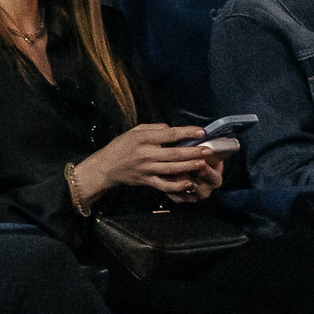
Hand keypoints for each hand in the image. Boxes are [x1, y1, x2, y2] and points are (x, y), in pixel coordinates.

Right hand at [78, 123, 222, 197]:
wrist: (106, 167)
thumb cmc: (121, 146)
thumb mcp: (134, 131)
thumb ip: (154, 128)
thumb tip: (172, 130)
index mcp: (143, 138)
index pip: (169, 134)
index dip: (186, 133)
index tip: (201, 132)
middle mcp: (145, 154)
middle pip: (173, 153)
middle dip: (193, 152)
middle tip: (208, 150)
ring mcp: (146, 169)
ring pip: (172, 169)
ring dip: (189, 166)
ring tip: (203, 163)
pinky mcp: (146, 181)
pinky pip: (164, 185)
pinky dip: (177, 185)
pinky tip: (188, 182)